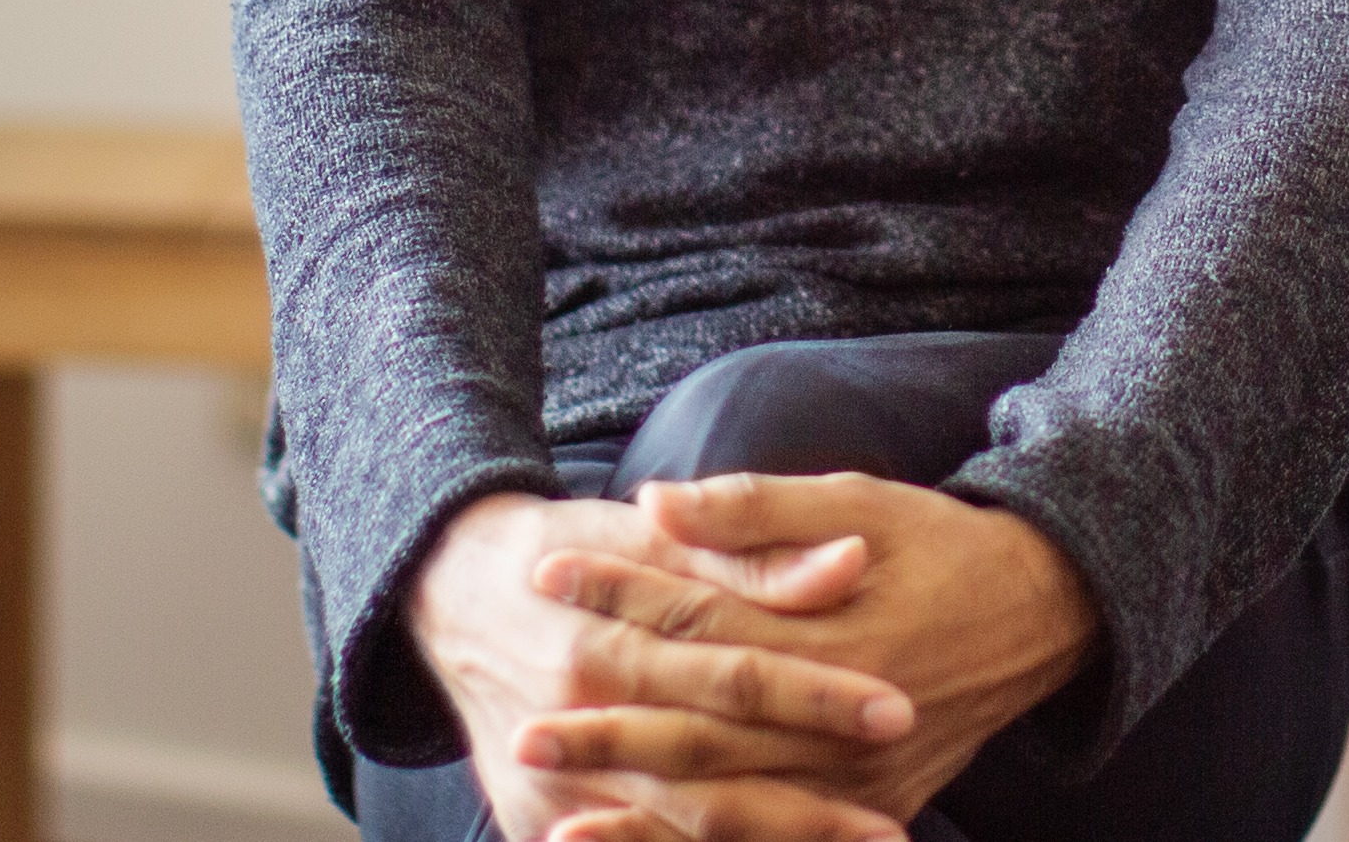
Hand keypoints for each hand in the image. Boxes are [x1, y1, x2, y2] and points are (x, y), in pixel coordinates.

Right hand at [410, 492, 911, 841]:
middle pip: (708, 783)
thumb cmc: (569, 551)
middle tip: (890, 829)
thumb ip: (751, 557)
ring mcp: (549, 791)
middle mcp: (572, 727)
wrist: (449, 592)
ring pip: (672, 836)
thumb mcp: (650, 536)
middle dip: (806, 811)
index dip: (817, 695)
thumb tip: (852, 562)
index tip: (898, 709)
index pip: (732, 678)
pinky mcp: (535, 826)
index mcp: (605, 646)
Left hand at [521, 474, 1097, 834]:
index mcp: (828, 630)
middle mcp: (842, 716)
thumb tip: (653, 504)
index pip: (699, 613)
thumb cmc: (938, 543)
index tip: (543, 576)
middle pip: (704, 731)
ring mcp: (861, 775)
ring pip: (737, 807)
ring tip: (561, 825)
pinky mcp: (874, 809)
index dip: (617, 595)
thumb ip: (753, 511)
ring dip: (648, 819)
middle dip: (611, 734)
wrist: (1043, 610)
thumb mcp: (853, 501)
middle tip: (525, 733)